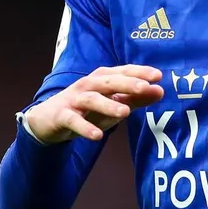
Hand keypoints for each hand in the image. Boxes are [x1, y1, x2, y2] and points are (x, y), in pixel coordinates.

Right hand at [26, 65, 163, 143]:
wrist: (47, 119)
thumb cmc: (86, 109)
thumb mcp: (112, 103)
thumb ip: (135, 98)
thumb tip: (160, 91)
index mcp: (102, 79)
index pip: (122, 72)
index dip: (139, 72)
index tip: (158, 76)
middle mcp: (88, 85)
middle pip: (109, 81)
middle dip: (127, 83)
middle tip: (145, 87)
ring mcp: (74, 99)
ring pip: (92, 99)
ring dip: (108, 104)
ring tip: (125, 112)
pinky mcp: (62, 115)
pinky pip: (74, 121)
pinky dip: (85, 127)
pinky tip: (97, 136)